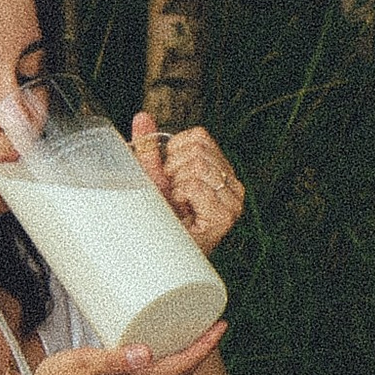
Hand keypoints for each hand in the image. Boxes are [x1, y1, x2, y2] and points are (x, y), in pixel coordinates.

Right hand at [18, 323, 226, 374]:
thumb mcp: (83, 366)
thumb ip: (114, 361)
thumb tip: (145, 354)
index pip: (185, 365)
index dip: (206, 345)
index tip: (221, 323)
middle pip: (184, 370)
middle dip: (201, 345)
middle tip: (210, 317)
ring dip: (186, 354)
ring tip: (191, 327)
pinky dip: (169, 362)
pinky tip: (162, 348)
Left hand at [131, 111, 246, 255]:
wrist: (162, 257)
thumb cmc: (162, 219)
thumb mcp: (154, 178)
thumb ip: (150, 148)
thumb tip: (142, 117)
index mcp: (221, 170)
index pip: (199, 137)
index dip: (174, 152)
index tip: (171, 178)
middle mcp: (233, 183)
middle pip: (196, 149)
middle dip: (174, 170)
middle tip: (174, 196)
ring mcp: (232, 200)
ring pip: (195, 165)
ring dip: (176, 185)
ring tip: (179, 206)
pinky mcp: (225, 216)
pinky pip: (194, 185)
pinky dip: (180, 196)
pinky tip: (182, 213)